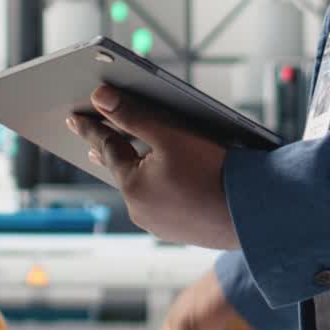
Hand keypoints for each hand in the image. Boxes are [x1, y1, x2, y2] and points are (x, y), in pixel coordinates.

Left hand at [67, 84, 238, 249]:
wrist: (255, 213)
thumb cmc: (215, 172)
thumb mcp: (171, 134)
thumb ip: (133, 114)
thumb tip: (100, 97)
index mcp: (133, 187)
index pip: (106, 148)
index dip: (92, 127)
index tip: (74, 116)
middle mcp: (140, 211)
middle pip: (123, 171)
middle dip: (113, 150)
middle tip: (96, 135)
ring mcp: (160, 225)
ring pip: (142, 189)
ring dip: (139, 170)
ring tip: (134, 153)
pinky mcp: (180, 231)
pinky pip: (162, 203)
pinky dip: (160, 186)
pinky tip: (170, 178)